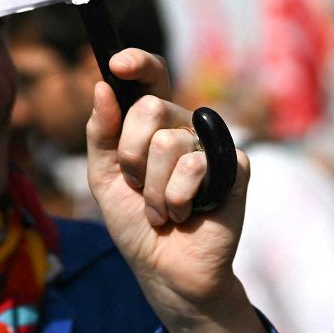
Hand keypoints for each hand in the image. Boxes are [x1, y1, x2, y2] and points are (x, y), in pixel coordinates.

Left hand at [86, 49, 273, 332]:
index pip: (151, 77)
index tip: (117, 64)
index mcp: (153, 123)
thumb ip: (101, 133)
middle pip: (151, 107)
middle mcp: (183, 127)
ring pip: (168, 144)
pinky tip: (186, 213)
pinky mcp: (233, 167)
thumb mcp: (103, 177)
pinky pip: (195, 166)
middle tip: (137, 185)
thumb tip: (102, 86)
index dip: (138, 62)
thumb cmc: (135, 223)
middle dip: (131, 155)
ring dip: (154, 189)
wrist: (163, 270)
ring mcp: (209, 145)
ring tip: (162, 209)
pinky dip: (178, 198)